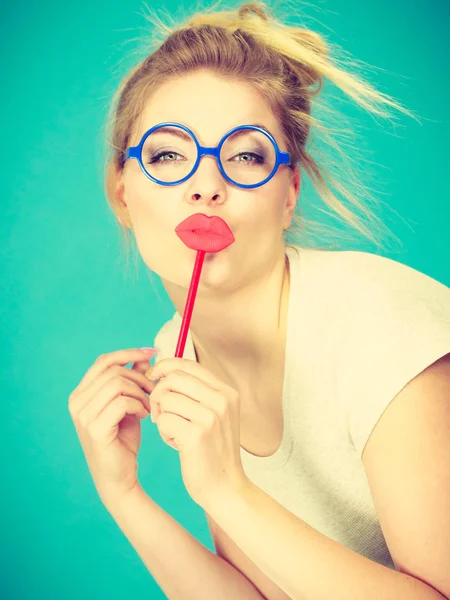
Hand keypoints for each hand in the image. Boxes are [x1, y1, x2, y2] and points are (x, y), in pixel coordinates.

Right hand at [68, 349, 156, 504]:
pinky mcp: (95, 429)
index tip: (152, 353)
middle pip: (113, 371)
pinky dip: (139, 405)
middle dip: (140, 377)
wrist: (119, 477)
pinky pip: (122, 402)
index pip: (103, 361)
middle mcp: (77, 402)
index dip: (128, 353)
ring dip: (141, 392)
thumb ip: (134, 380)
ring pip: (118, 384)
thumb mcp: (130, 404)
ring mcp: (83, 416)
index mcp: (81, 394)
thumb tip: (147, 357)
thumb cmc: (123, 440)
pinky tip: (145, 416)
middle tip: (154, 392)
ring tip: (149, 407)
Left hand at [147, 357, 249, 509]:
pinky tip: (176, 443)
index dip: (167, 366)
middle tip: (159, 412)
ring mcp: (210, 417)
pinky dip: (163, 432)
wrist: (224, 486)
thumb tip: (164, 371)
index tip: (154, 376)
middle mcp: (221, 400)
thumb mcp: (215, 414)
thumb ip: (197, 392)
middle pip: (174, 378)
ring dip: (162, 415)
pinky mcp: (196, 435)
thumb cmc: (213, 449)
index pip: (189, 364)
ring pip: (166, 398)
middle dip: (158, 393)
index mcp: (227, 392)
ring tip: (173, 431)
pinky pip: (163, 419)